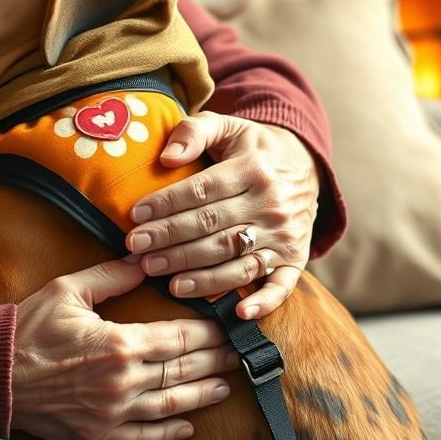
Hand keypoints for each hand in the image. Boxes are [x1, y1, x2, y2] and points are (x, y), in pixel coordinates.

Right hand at [10, 258, 238, 439]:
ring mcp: (113, 412)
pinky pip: (144, 437)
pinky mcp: (100, 433)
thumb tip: (143, 261)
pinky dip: (169, 432)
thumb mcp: (68, 289)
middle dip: (214, 361)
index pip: (178, 338)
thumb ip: (111, 275)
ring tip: (224, 386)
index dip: (207, 333)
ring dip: (202, 395)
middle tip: (237, 355)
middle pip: (183, 371)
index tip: (226, 327)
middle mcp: (123, 381)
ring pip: (171, 405)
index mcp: (119, 343)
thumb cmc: (29, 327)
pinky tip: (187, 425)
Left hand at [125, 113, 320, 320]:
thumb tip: (166, 158)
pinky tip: (235, 313)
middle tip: (136, 250)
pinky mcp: (296, 259)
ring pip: (237, 260)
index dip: (166, 205)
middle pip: (213, 228)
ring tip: (162, 279)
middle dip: (170, 241)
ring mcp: (285, 235)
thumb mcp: (226, 126)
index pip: (202, 192)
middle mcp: (272, 205)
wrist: (305, 165)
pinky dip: (262, 302)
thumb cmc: (252, 147)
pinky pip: (281, 286)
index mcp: (253, 169)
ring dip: (199, 275)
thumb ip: (193, 132)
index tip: (135, 216)